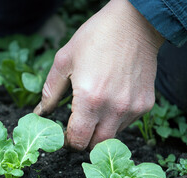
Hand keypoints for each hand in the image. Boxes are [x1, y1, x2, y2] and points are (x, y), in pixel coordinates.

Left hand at [34, 0, 163, 149]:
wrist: (135, 23)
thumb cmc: (96, 37)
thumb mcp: (64, 60)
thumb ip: (50, 91)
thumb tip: (40, 113)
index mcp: (90, 99)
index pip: (78, 140)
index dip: (67, 142)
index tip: (63, 135)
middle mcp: (114, 109)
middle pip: (96, 145)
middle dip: (83, 141)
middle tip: (76, 127)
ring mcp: (132, 108)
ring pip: (112, 136)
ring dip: (100, 130)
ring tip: (93, 109)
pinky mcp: (146, 105)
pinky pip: (127, 123)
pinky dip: (115, 119)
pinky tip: (110, 100)